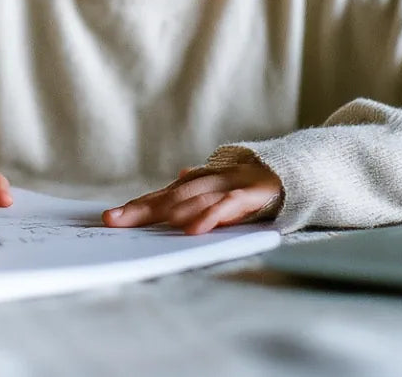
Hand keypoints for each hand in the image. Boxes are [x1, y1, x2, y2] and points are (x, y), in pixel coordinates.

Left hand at [102, 162, 282, 234]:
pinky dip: (209, 217)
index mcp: (199, 183)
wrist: (291, 172)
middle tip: (114, 220)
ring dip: (167, 212)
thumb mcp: (220, 189)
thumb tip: (179, 177)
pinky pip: (226, 207)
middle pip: (170, 196)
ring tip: (142, 223)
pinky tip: (192, 230)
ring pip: (194, 199)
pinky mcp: (250, 195)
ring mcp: (229, 186)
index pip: (162, 196)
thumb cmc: (250, 185)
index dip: (136, 206)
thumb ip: (199, 189)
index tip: (110, 218)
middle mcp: (209, 182)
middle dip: (141, 209)